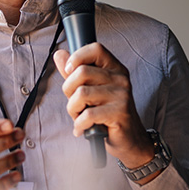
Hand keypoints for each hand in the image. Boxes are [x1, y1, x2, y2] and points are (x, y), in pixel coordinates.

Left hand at [54, 44, 154, 172]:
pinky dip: (79, 124)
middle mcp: (121, 78)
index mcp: (114, 68)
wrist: (129, 140)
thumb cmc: (106, 114)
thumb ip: (74, 73)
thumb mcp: (90, 90)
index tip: (68, 71)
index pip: (95, 49)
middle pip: (82, 72)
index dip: (77, 57)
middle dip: (68, 90)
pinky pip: (88, 114)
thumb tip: (59, 54)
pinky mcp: (120, 112)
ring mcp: (122, 95)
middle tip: (74, 104)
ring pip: (81, 94)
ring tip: (79, 117)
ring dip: (73, 110)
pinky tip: (82, 128)